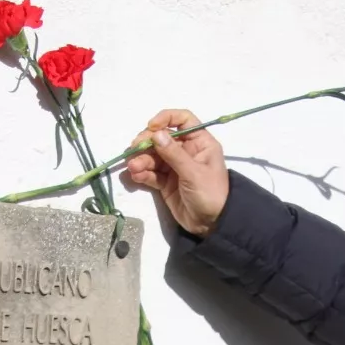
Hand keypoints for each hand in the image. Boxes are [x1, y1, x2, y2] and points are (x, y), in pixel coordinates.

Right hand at [123, 108, 229, 236]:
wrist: (212, 225)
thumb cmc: (211, 194)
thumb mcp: (194, 173)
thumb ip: (174, 154)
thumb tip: (156, 133)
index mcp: (200, 143)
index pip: (183, 120)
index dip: (166, 119)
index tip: (151, 127)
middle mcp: (186, 151)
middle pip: (162, 138)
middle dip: (146, 142)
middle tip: (134, 150)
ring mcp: (174, 166)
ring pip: (153, 156)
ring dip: (141, 159)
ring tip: (133, 167)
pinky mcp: (166, 182)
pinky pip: (151, 173)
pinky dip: (142, 173)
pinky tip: (135, 175)